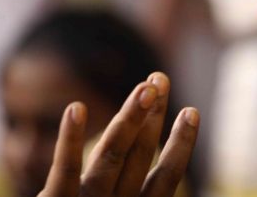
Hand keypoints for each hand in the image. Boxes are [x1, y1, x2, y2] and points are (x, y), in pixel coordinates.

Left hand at [38, 72, 198, 196]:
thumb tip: (164, 176)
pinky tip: (77, 108)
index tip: (192, 111)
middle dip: (151, 116)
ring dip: (128, 118)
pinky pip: (63, 170)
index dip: (180, 144)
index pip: (165, 177)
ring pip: (111, 156)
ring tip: (144, 85)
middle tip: (160, 78)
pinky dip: (69, 140)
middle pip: (138, 156)